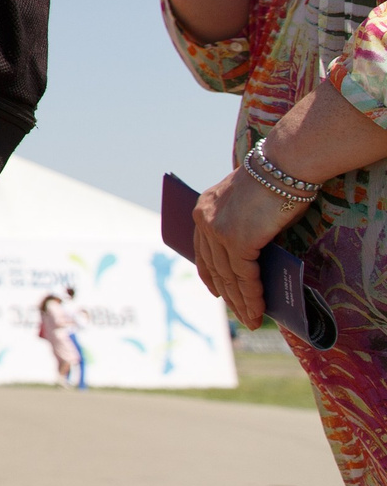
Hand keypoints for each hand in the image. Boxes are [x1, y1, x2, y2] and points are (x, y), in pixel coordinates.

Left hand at [192, 164, 309, 326]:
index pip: (202, 249)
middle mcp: (204, 220)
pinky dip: (252, 294)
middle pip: (214, 267)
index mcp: (204, 209)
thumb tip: (253, 260)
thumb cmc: (275, 182)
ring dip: (241, 301)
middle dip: (229, 295)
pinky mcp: (236, 240)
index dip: (211, 274)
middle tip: (240, 314)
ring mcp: (218, 231)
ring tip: (251, 319)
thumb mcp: (250, 206)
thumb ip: (244, 229)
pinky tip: (258, 308)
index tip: (217, 292)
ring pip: (228, 276)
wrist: (284, 166)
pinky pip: (243, 275)